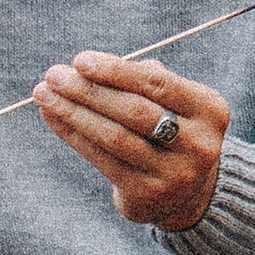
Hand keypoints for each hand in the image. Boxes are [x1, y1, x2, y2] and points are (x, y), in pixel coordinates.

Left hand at [35, 53, 227, 229]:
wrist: (190, 191)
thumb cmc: (173, 130)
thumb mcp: (173, 102)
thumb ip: (140, 80)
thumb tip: (81, 70)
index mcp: (210, 110)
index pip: (157, 83)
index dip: (116, 70)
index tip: (79, 60)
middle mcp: (199, 144)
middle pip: (134, 111)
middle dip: (88, 90)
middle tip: (53, 75)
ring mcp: (175, 174)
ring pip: (114, 137)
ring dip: (73, 113)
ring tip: (44, 95)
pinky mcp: (148, 195)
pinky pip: (103, 160)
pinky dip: (73, 136)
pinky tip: (54, 118)